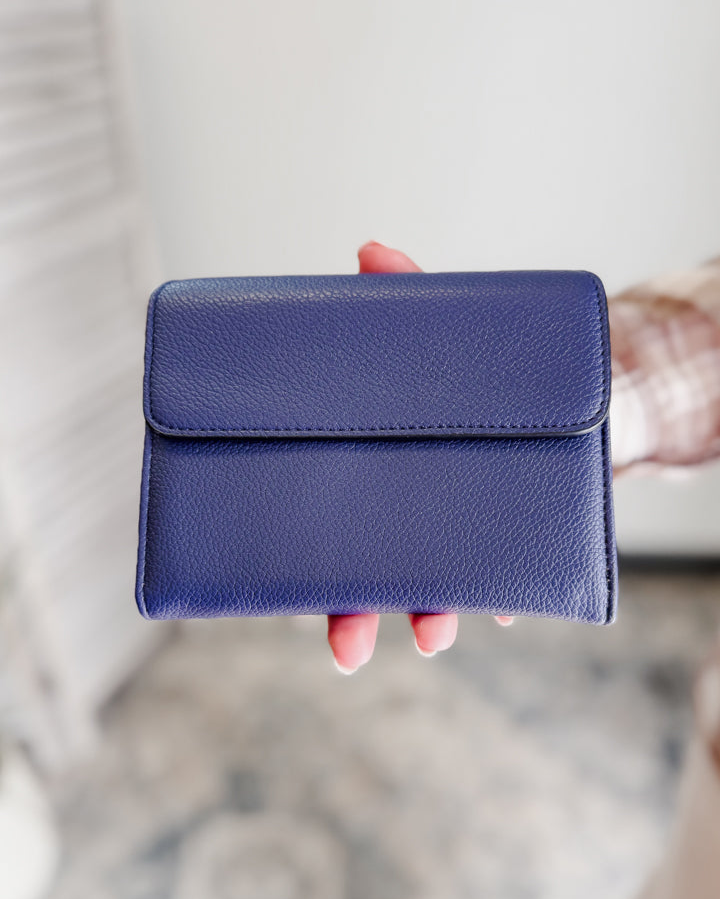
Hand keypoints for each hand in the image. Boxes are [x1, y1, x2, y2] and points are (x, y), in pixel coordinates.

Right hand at [327, 241, 512, 673]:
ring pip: (432, 594)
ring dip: (426, 618)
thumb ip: (403, 294)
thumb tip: (370, 250)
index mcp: (368, 482)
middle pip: (365, 586)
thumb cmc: (472, 369)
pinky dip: (504, 592)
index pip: (323, 536)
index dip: (300, 571)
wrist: (560, 385)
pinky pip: (505, 578)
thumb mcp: (436, 327)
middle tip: (343, 648)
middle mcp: (404, 521)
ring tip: (429, 632)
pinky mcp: (511, 540)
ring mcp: (454, 537)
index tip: (284, 600)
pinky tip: (504, 602)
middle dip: (350, 621)